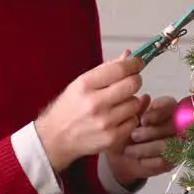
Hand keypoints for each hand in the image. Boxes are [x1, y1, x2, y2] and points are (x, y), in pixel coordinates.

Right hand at [35, 51, 144, 171]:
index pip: (120, 69)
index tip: (138, 62)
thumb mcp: (81, 83)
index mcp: (85, 85)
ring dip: (131, 100)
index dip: (134, 63)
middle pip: (132, 84)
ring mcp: (105, 122)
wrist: (56, 138)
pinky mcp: (112, 138)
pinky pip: (134, 121)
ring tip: (118, 103)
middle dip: (135, 80)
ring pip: (135, 103)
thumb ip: (107, 69)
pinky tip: (117, 118)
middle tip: (131, 81)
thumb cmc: (69, 109)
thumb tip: (128, 55)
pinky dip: (129, 118)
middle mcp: (95, 103)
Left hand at [105, 94, 179, 183]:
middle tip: (134, 136)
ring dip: (147, 148)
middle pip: (173, 126)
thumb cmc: (127, 130)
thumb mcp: (128, 118)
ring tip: (129, 150)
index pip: (170, 106)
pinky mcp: (173, 161)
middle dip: (151, 132)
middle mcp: (177, 125)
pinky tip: (138, 160)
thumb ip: (138, 109)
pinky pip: (165, 161)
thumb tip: (145, 98)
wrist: (121, 154)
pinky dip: (149, 161)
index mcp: (167, 108)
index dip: (157, 113)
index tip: (142, 120)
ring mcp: (177, 144)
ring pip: (168, 145)